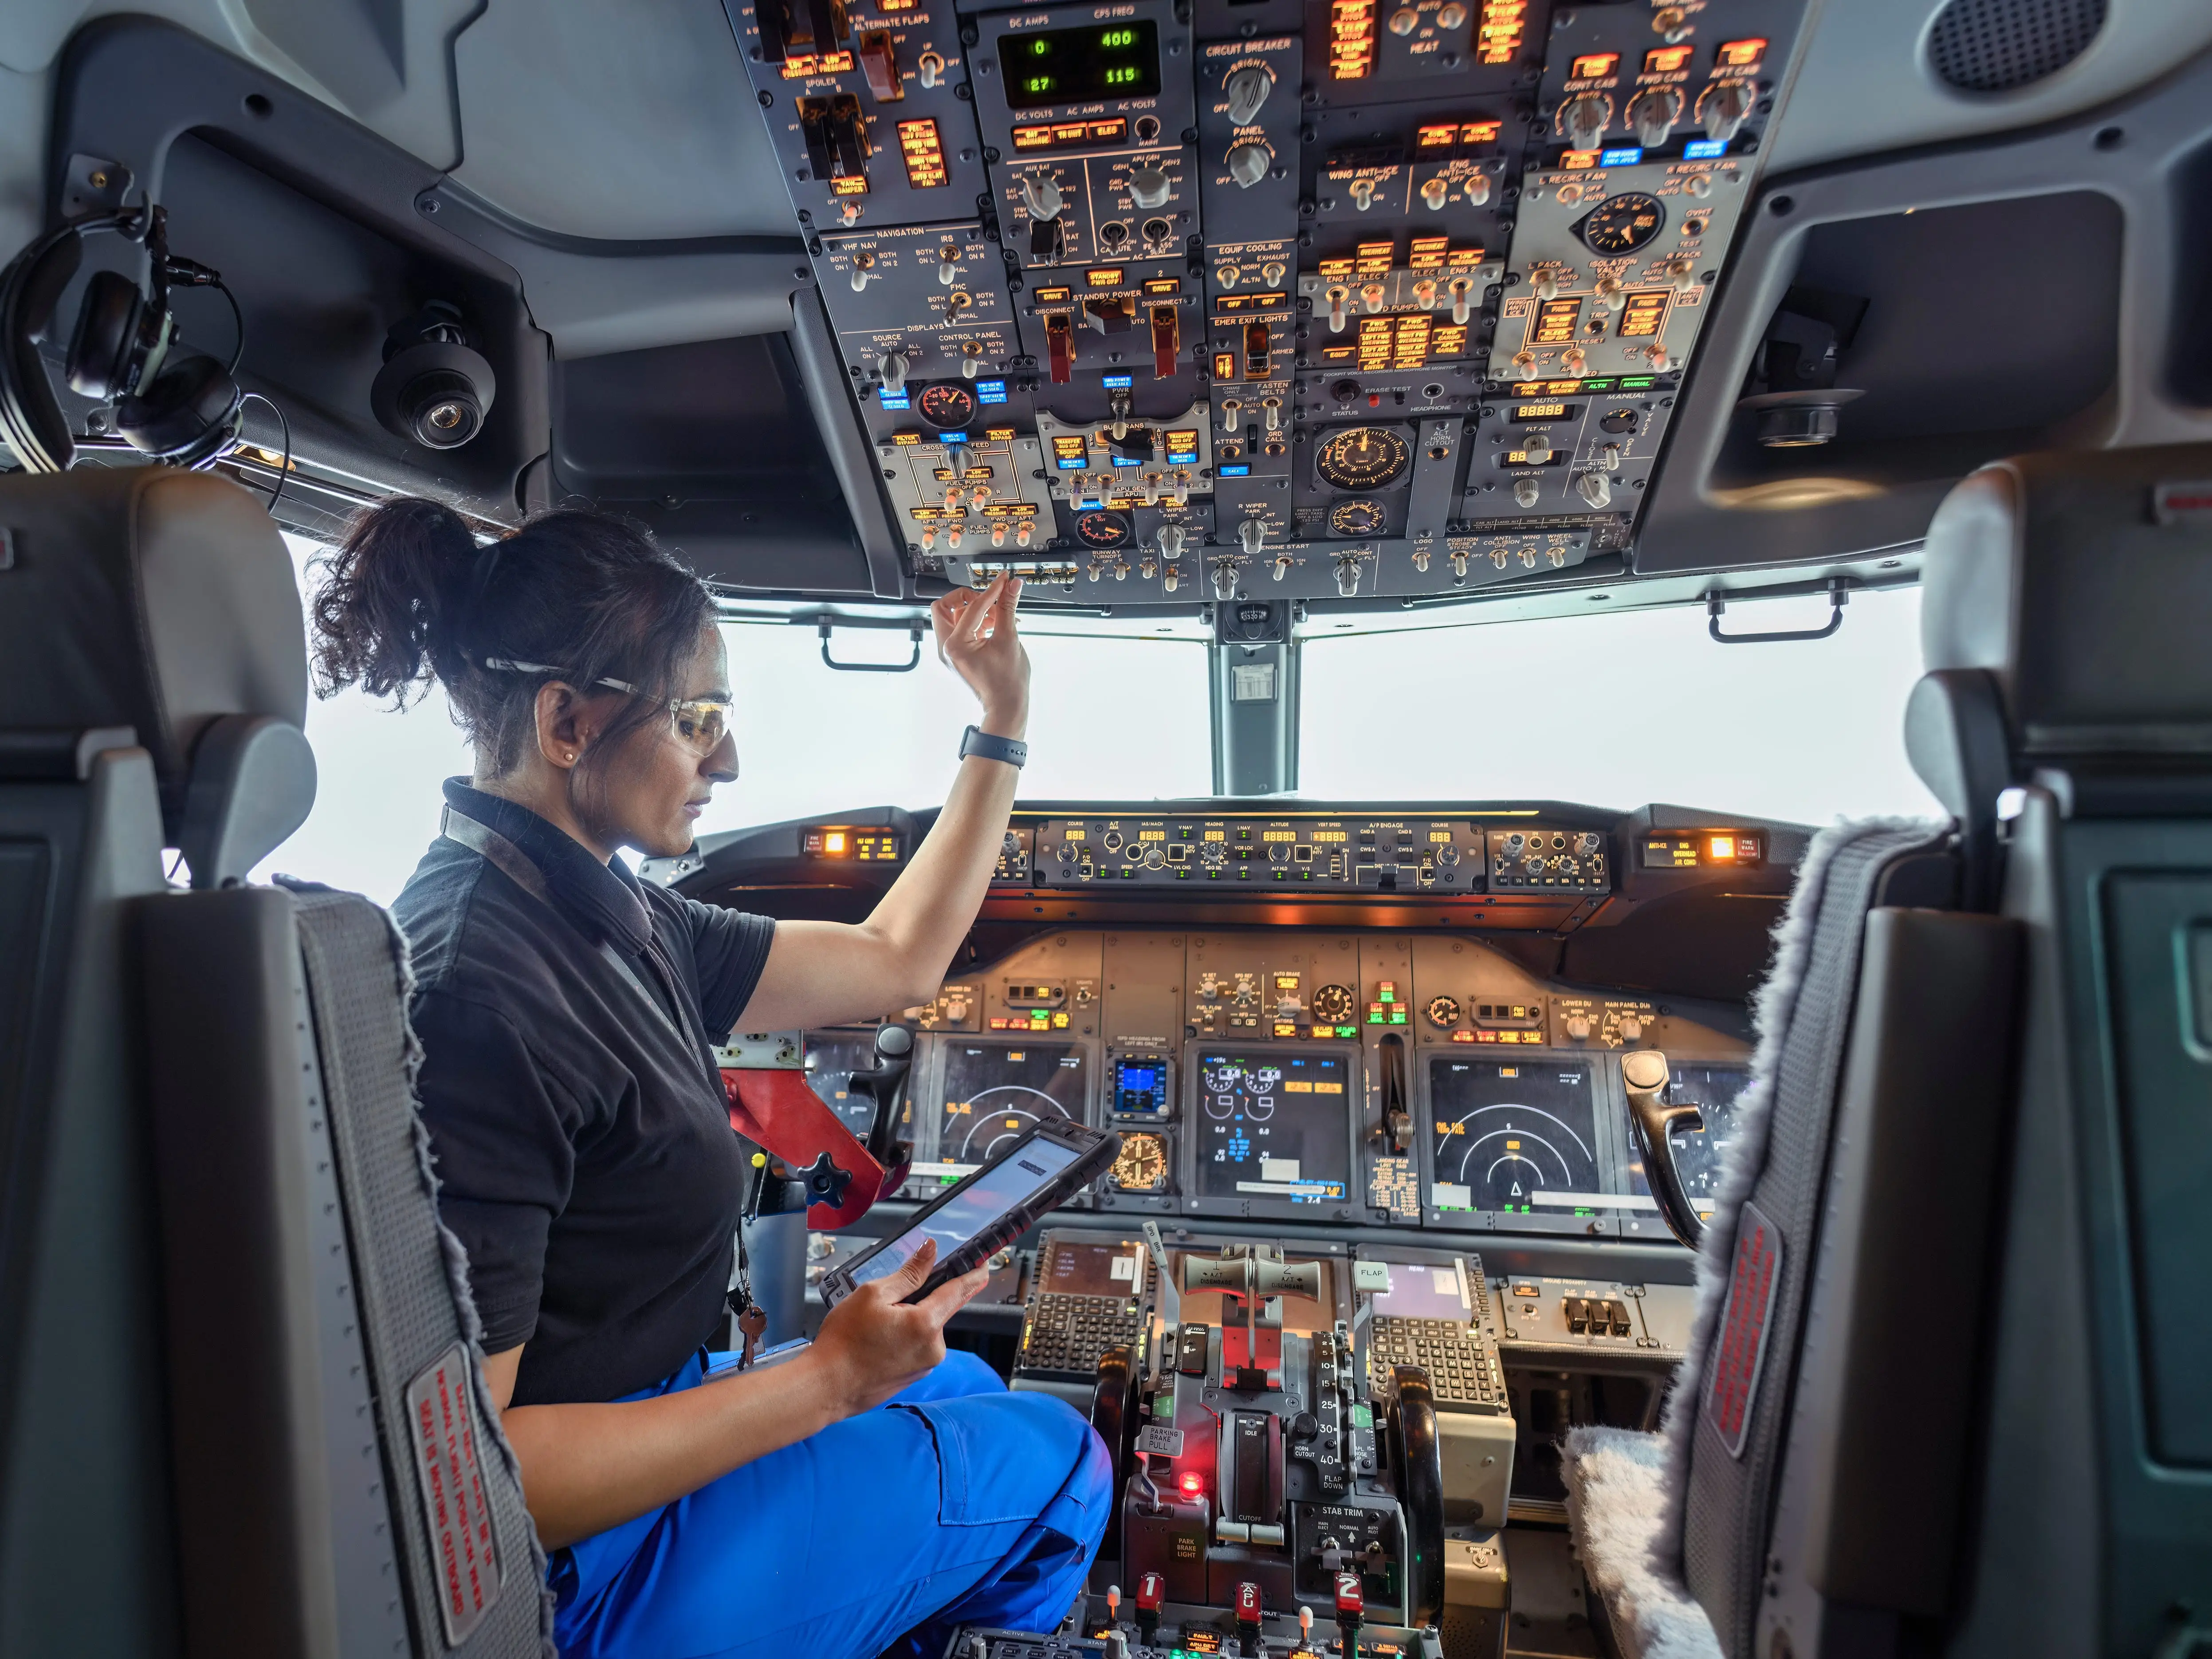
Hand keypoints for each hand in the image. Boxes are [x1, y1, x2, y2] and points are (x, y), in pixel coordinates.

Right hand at [806, 1241, 991, 1418]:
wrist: (826, 1386)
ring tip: (873, 1328)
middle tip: (885, 1305)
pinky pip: (916, 1347)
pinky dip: (902, 1339)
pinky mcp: (914, 1376)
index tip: (983, 1265)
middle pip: (938, 1310)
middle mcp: (933, 1349)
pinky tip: (876, 1343)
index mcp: (926, 1324)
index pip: (958, 1292)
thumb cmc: (844, 1341)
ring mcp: (925, 1366)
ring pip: (924, 1329)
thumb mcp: (873, 1294)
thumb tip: (930, 1251)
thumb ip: (908, 1273)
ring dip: (908, 1321)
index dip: (972, 1275)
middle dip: (919, 1301)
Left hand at [933, 575, 1029, 739]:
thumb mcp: (1009, 639)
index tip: (1004, 582)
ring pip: (952, 618)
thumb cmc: (1007, 684)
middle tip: (988, 597)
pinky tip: (995, 626)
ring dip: (974, 611)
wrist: (1006, 708)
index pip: (972, 606)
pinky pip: (960, 631)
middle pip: (944, 608)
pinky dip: (975, 623)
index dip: (991, 591)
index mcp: (954, 645)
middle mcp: (946, 648)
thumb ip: (1008, 608)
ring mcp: (949, 653)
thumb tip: (1012, 586)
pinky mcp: (957, 656)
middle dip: (966, 598)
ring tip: (999, 617)